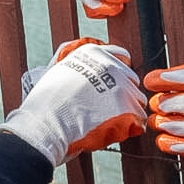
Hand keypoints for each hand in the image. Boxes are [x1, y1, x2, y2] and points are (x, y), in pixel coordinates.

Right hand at [0, 38, 147, 164]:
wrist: (46, 123)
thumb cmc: (46, 104)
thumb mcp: (58, 70)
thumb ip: (76, 64)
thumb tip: (81, 64)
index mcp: (93, 52)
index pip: (121, 56)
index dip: (117, 75)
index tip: (111, 87)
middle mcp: (110, 64)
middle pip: (131, 79)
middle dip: (122, 94)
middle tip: (105, 110)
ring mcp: (121, 85)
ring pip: (136, 100)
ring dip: (126, 112)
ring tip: (106, 122)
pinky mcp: (127, 107)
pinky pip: (138, 119)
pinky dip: (128, 128)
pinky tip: (111, 131)